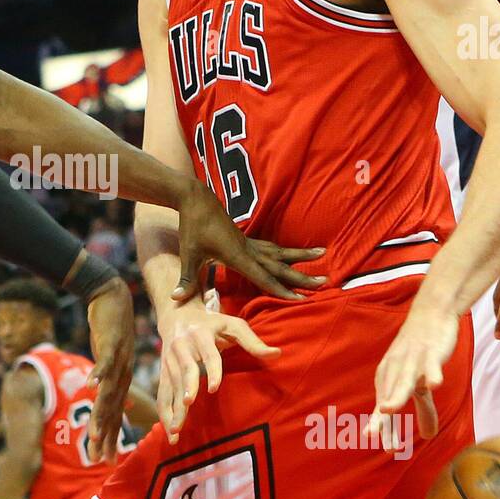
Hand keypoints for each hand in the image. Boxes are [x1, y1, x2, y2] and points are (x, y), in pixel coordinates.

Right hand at [84, 278, 135, 463]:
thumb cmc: (110, 329)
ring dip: (101, 414)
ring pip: (109, 392)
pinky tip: (90, 387)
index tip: (106, 461)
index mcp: (121, 379)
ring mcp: (118, 360)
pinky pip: (105, 362)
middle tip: (100, 460)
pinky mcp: (111, 344)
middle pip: (112, 411)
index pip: (115, 415)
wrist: (112, 296)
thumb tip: (114, 400)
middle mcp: (122, 374)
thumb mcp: (111, 358)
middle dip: (106, 436)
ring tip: (94, 435)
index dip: (111, 438)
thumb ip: (111, 380)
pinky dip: (98, 374)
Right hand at [157, 298, 279, 433]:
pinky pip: (162, 393)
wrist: (178, 315)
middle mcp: (183, 347)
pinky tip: (170, 432)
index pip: (208, 355)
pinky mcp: (163, 371)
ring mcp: (170, 360)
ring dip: (173, 408)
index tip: (214, 388)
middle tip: (188, 404)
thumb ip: (253, 341)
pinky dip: (164, 412)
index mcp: (201, 335)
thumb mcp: (233, 325)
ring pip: (171, 386)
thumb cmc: (212, 323)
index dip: (212, 370)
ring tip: (176, 430)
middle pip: (185, 370)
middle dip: (186, 387)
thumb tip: (278, 354)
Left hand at [173, 179, 325, 302]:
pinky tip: (295, 254)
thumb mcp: (188, 254)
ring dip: (301, 257)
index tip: (300, 298)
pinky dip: (286, 253)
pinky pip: (272, 248)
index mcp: (237, 256)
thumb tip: (175, 299)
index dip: (280, 289)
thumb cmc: (192, 227)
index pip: (263, 276)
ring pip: (280, 253)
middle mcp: (248, 249)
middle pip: (279, 266)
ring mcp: (250, 243)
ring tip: (322, 253)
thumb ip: (186, 278)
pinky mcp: (247, 239)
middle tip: (324, 282)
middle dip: (301, 276)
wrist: (196, 199)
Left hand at [367, 300, 459, 452]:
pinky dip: (431, 373)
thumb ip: (424, 409)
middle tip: (373, 435)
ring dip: (396, 395)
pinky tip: (433, 385)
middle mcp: (396, 371)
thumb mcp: (421, 383)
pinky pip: (431, 364)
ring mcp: (412, 361)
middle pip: (389, 396)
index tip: (387, 449)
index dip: (385, 427)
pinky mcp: (430, 352)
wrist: (431, 315)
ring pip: (404, 381)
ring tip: (388, 410)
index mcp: (389, 379)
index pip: (385, 407)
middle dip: (381, 417)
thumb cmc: (420, 352)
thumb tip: (428, 437)